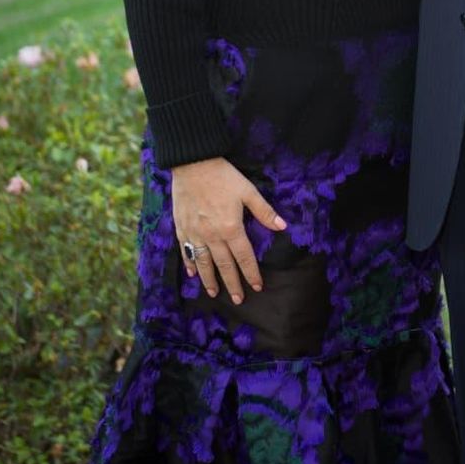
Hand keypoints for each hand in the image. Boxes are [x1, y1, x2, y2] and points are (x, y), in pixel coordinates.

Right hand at [171, 157, 286, 302]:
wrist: (192, 163)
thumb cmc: (223, 176)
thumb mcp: (248, 191)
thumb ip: (264, 211)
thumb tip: (282, 226)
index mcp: (231, 227)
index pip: (244, 257)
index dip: (251, 272)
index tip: (257, 286)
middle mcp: (212, 235)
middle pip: (224, 265)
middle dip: (232, 283)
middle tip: (238, 299)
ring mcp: (195, 233)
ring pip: (203, 263)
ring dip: (210, 279)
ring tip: (214, 293)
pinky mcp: (181, 228)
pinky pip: (186, 251)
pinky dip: (189, 264)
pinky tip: (193, 273)